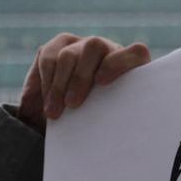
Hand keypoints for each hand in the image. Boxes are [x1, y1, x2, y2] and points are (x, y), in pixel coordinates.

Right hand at [16, 33, 150, 131]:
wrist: (75, 112)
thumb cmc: (100, 119)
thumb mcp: (112, 119)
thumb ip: (116, 115)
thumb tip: (113, 135)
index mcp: (130, 64)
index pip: (135, 53)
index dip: (119, 63)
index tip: (102, 83)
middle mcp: (107, 48)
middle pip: (94, 48)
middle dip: (80, 77)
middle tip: (72, 104)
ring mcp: (82, 44)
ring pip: (68, 55)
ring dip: (58, 85)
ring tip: (53, 112)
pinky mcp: (59, 45)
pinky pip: (48, 57)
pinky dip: (44, 81)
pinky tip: (44, 101)